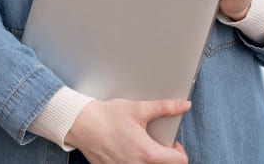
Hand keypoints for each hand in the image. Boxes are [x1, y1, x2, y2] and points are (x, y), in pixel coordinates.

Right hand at [64, 98, 189, 162]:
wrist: (80, 123)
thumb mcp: (138, 108)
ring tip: (141, 147)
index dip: (179, 151)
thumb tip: (183, 105)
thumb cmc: (106, 116)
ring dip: (149, 160)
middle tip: (157, 143)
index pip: (179, 161)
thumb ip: (164, 107)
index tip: (172, 143)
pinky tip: (126, 150)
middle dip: (165, 157)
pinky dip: (134, 161)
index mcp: (147, 152)